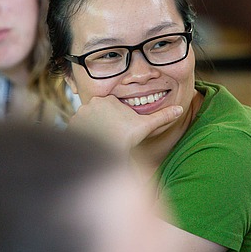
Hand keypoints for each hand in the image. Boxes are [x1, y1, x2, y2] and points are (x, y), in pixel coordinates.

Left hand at [68, 95, 182, 152]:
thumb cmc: (126, 138)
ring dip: (92, 128)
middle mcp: (90, 103)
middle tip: (111, 135)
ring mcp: (78, 114)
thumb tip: (179, 109)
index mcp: (107, 99)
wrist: (105, 152)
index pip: (110, 106)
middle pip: (98, 112)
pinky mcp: (71, 126)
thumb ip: (162, 116)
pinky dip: (83, 135)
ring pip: (87, 120)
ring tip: (102, 139)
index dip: (116, 118)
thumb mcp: (146, 126)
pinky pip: (77, 128)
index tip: (119, 128)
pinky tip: (91, 142)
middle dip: (104, 122)